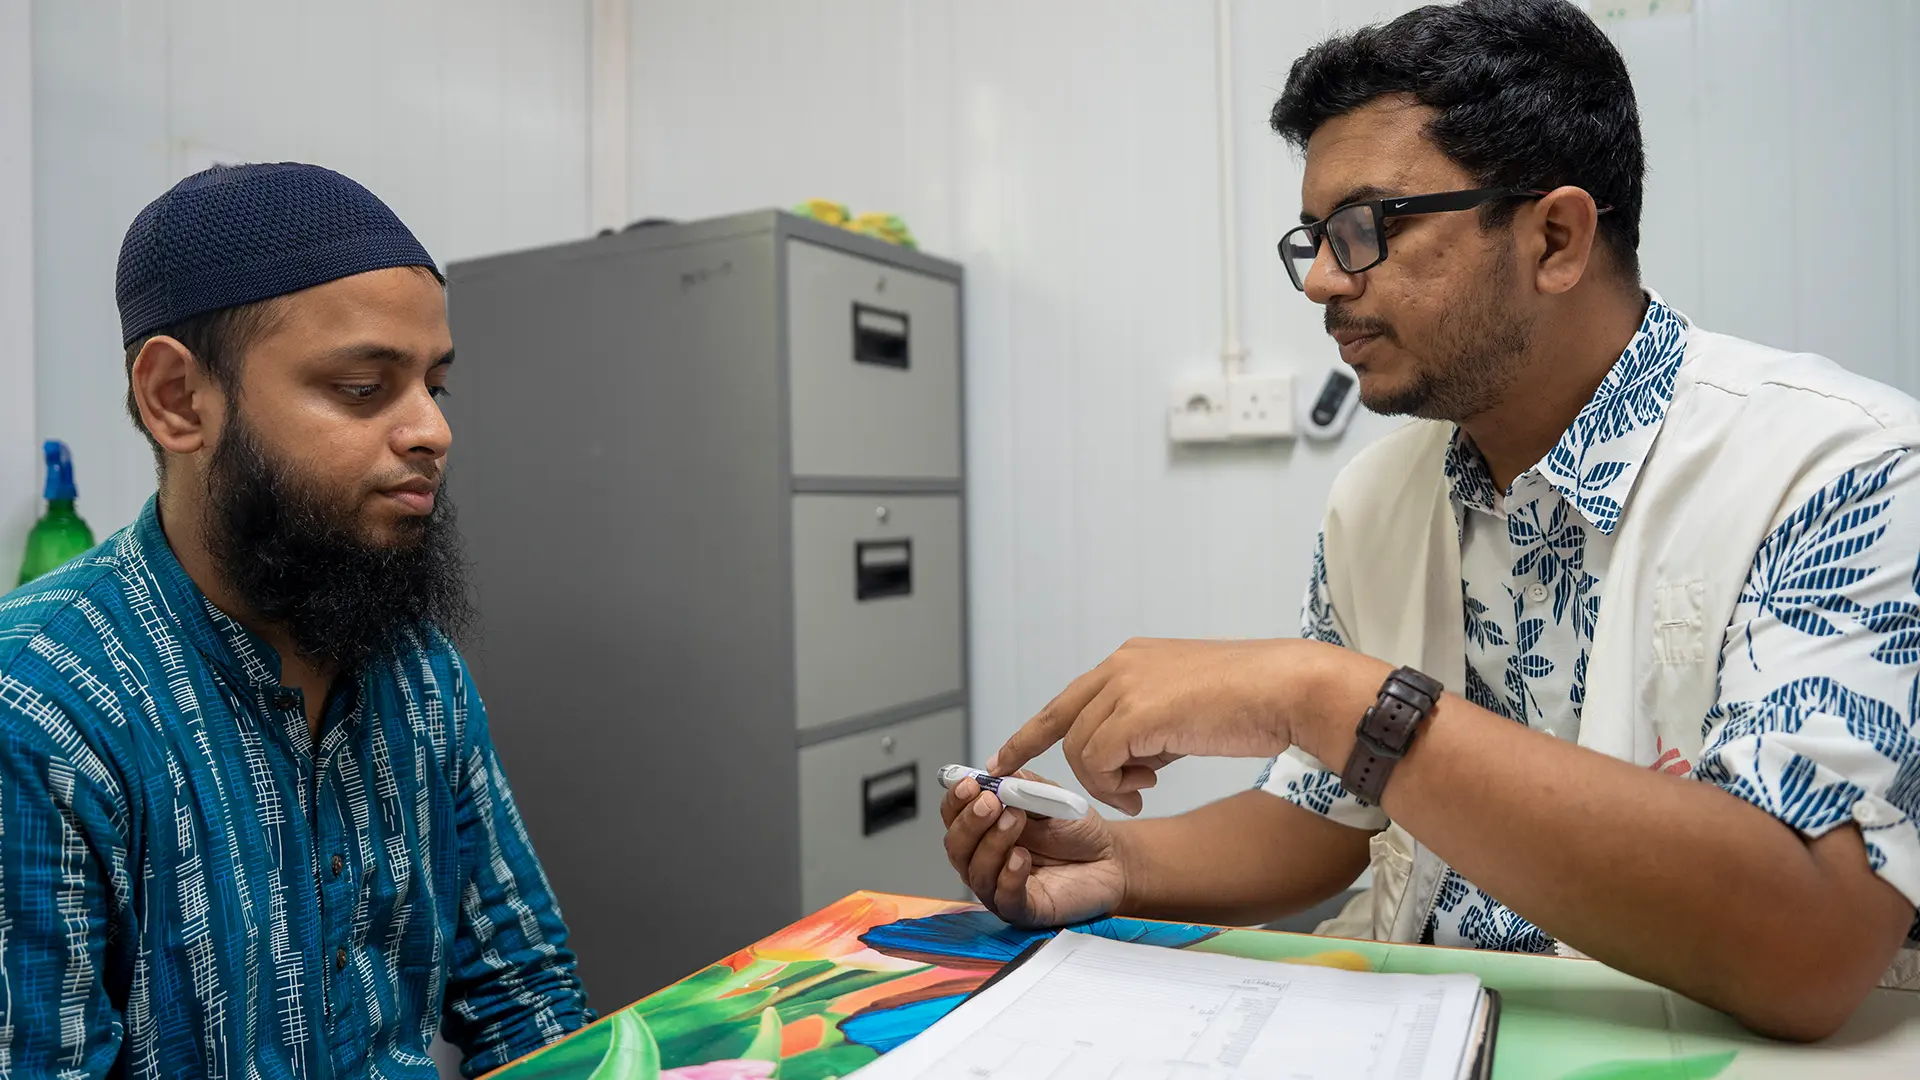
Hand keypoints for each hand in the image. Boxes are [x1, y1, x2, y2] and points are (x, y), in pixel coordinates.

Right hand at [940, 771, 1125, 927]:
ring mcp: (1001, 887)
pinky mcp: (1024, 910)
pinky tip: (1022, 857)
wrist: (1111, 858)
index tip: (969, 784)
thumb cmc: (1076, 831)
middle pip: (956, 847)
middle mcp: (986, 859)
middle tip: (992, 802)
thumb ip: (1021, 785)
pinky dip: (1008, 876)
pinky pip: (1004, 898)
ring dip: (992, 843)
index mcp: (985, 829)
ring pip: (976, 872)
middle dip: (970, 822)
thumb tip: (993, 772)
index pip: (953, 817)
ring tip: (1015, 819)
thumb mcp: (1047, 796)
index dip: (955, 801)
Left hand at [989, 637, 1339, 814]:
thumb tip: (1131, 759)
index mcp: (1132, 659)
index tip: (1005, 757)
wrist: (1289, 690)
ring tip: (1146, 787)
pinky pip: (1098, 761)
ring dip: (1108, 781)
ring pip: (1081, 749)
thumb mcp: (1185, 708)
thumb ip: (1149, 725)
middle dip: (1044, 760)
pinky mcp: (1135, 713)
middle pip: (1062, 722)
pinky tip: (1148, 787)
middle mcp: (1121, 666)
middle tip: (1037, 794)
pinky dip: (1116, 784)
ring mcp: (1126, 686)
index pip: (1068, 698)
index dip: (1034, 732)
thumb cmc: (1253, 702)